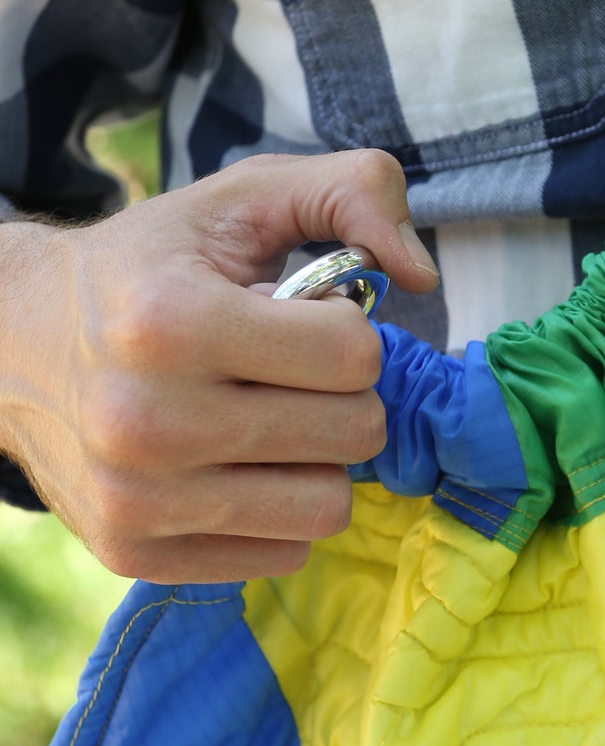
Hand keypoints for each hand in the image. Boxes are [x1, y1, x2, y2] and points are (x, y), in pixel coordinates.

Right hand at [0, 150, 438, 581]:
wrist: (14, 339)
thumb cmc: (150, 266)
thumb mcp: (243, 197)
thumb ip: (353, 191)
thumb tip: (422, 274)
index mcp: (171, 321)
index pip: (354, 357)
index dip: (349, 333)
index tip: (304, 321)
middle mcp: (144, 419)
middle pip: (352, 435)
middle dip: (341, 396)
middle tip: (290, 375)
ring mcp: (135, 498)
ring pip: (325, 508)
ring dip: (317, 461)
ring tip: (269, 421)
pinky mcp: (132, 553)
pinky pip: (282, 555)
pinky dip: (277, 510)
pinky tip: (235, 465)